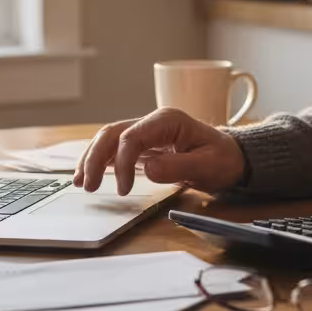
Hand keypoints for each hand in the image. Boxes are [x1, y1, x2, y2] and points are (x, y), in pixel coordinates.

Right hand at [71, 107, 247, 195]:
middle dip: (95, 158)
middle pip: (113, 133)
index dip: (121, 163)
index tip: (122, 190)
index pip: (132, 137)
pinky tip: (88, 176)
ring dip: (91, 158)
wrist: (231, 157)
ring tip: (80, 182)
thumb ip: (178, 167)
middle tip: (86, 186)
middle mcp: (152, 122)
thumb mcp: (207, 165)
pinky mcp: (144, 144)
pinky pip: (115, 148)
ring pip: (109, 139)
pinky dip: (99, 161)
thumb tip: (146, 170)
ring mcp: (146, 131)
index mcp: (168, 121)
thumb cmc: (222, 159)